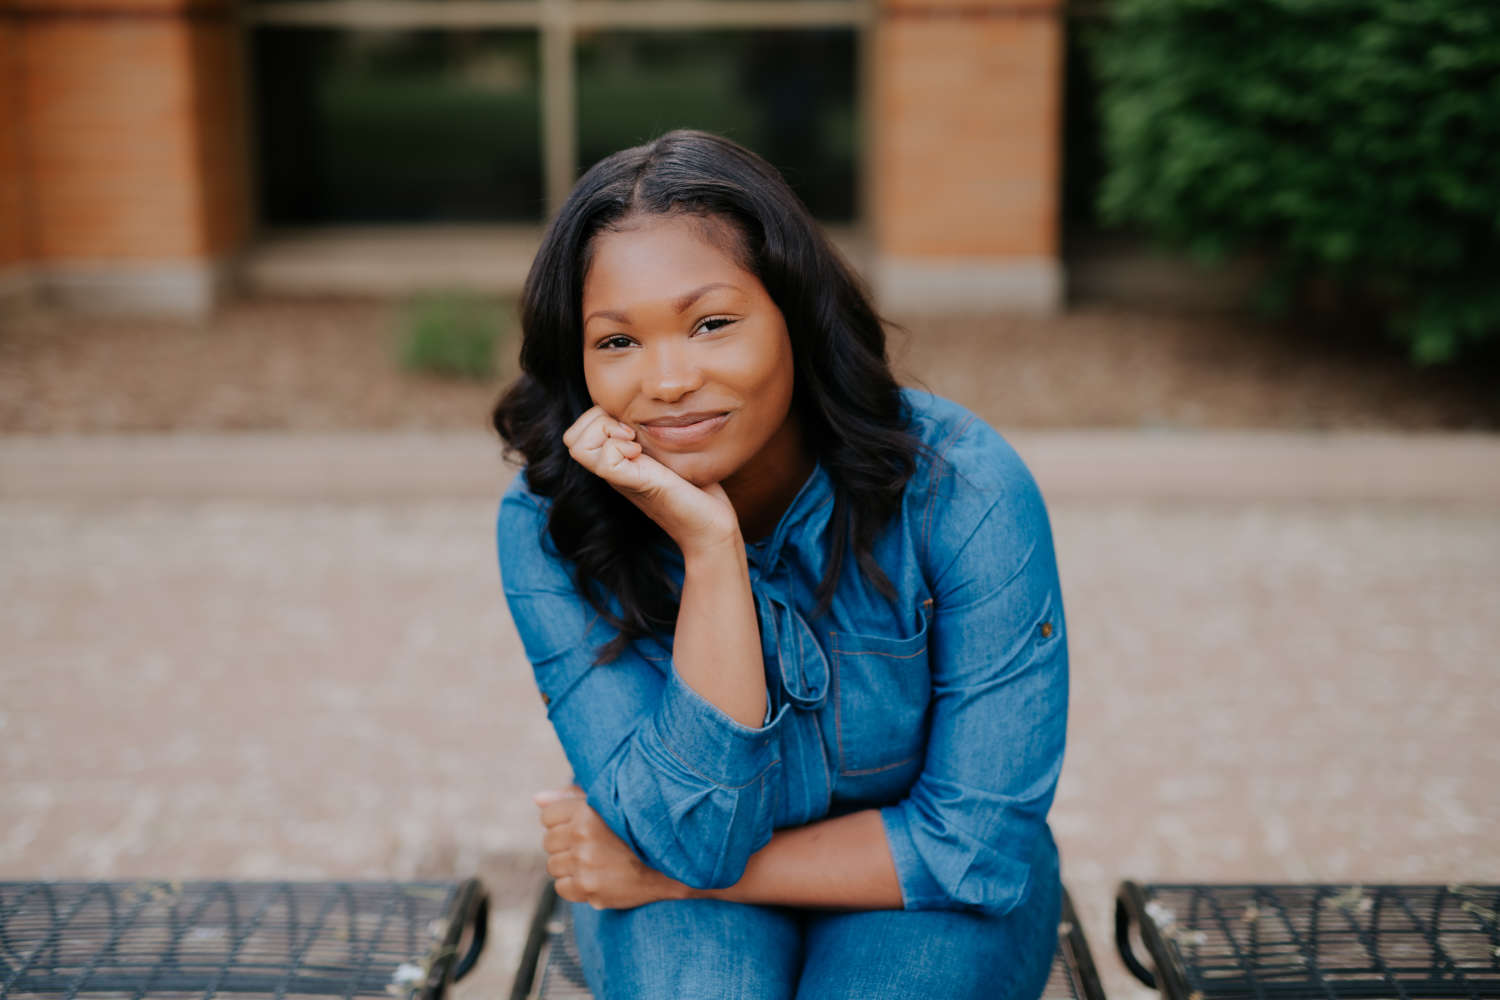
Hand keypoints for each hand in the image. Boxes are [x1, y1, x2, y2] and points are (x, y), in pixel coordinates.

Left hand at [535, 785, 686, 909]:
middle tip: (590, 846)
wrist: (671, 864)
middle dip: (565, 844)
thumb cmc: (637, 828)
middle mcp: (583, 836)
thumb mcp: (609, 804)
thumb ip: (570, 798)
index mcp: (587, 811)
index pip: (547, 816)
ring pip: (553, 865)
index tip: (579, 826)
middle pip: (548, 841)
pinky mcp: (589, 888)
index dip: (562, 821)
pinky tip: (594, 877)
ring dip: (569, 866)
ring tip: (593, 862)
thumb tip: (536, 799)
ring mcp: (585, 864)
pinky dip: (574, 885)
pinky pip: (562, 887)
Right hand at [562, 405, 739, 553]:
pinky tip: (641, 454)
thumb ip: (656, 434)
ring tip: (632, 441)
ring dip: (604, 430)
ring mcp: (620, 478)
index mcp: (617, 460)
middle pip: (570, 438)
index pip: (579, 429)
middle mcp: (612, 469)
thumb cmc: (697, 490)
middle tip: (629, 432)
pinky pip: (604, 460)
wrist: (711, 526)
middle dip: (596, 420)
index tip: (630, 425)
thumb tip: (657, 406)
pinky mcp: (635, 484)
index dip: (598, 416)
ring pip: (576, 446)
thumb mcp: (671, 452)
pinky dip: (620, 447)